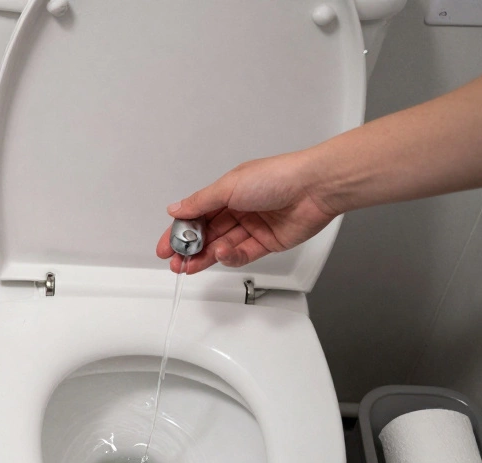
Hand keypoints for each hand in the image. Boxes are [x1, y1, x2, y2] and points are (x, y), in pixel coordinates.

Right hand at [156, 152, 340, 273]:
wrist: (315, 187)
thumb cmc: (277, 177)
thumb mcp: (229, 186)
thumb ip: (200, 202)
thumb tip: (175, 209)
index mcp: (227, 193)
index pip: (196, 215)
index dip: (179, 231)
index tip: (165, 246)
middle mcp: (239, 210)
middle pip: (207, 234)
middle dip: (189, 249)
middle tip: (175, 262)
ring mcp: (252, 227)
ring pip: (221, 247)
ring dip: (205, 257)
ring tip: (189, 265)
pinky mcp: (267, 243)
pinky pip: (242, 255)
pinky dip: (229, 257)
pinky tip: (221, 254)